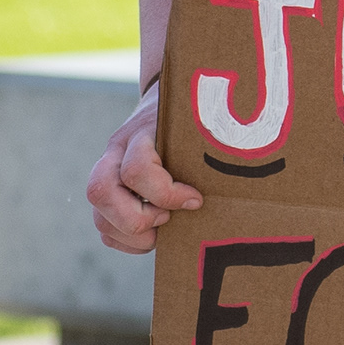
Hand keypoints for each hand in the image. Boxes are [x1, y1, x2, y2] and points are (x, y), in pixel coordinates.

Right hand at [84, 83, 201, 253]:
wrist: (167, 102)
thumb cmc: (193, 117)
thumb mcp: (201, 121)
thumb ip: (211, 143)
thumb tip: (243, 171)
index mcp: (139, 134)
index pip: (136, 170)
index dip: (166, 193)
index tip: (195, 199)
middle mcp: (115, 154)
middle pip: (100, 193)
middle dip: (138, 219)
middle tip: (169, 218)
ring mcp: (108, 176)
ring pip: (100, 218)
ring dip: (135, 237)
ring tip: (165, 229)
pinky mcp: (110, 197)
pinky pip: (106, 231)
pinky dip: (130, 242)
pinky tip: (155, 234)